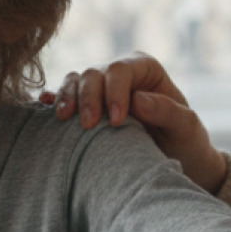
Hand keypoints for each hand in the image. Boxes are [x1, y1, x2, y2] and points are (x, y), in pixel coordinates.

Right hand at [41, 52, 227, 191]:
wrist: (178, 162)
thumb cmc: (187, 142)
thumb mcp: (187, 128)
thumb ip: (168, 111)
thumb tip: (138, 100)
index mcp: (144, 69)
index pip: (121, 70)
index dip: (114, 92)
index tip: (117, 121)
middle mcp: (119, 73)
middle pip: (93, 74)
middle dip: (87, 97)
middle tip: (87, 126)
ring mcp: (100, 88)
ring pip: (75, 81)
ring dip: (67, 98)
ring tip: (63, 119)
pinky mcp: (86, 106)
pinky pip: (65, 96)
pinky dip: (54, 100)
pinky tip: (43, 105)